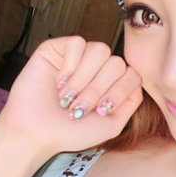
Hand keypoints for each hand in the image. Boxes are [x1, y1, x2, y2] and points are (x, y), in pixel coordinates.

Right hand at [0, 35, 142, 155]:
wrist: (37, 133)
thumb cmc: (72, 132)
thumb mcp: (112, 124)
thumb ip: (131, 102)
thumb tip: (138, 80)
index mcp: (113, 84)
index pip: (133, 74)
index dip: (119, 91)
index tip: (101, 111)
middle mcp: (99, 68)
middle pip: (117, 63)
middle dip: (98, 89)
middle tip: (79, 107)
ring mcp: (80, 57)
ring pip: (100, 50)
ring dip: (84, 79)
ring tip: (68, 97)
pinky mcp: (59, 48)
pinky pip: (77, 43)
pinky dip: (70, 65)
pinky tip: (59, 82)